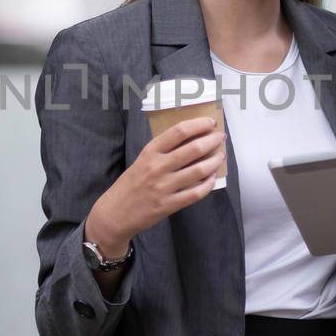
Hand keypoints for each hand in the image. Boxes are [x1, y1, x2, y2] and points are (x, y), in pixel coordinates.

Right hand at [85, 116, 225, 256]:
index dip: (198, 124)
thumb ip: (162, 151)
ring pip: (198, 170)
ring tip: (220, 156)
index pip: (178, 131)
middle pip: (193, 149)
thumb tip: (191, 140)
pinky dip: (208, 184)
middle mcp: (157, 167)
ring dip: (214, 161)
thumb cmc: (130, 184)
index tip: (210, 122)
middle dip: (212, 140)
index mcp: (150, 152)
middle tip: (220, 137)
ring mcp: (164, 187)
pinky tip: (212, 178)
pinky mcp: (169, 205)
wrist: (115, 213)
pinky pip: (195, 193)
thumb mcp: (141, 161)